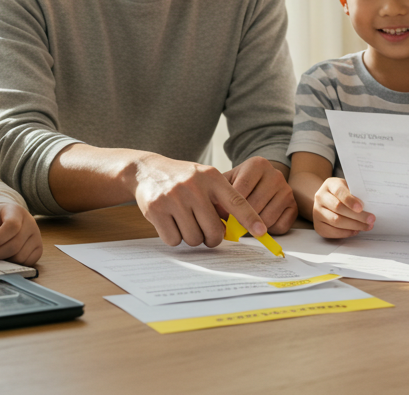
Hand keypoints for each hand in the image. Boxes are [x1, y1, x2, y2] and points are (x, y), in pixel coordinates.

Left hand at [0, 203, 43, 265]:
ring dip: (5, 259)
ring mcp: (37, 236)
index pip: (12, 225)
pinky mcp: (39, 249)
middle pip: (15, 245)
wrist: (4, 221)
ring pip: (20, 257)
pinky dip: (14, 263)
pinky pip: (27, 263)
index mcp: (16, 211)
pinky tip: (8, 255)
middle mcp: (31, 222)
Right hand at [131, 153, 267, 247]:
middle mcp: (194, 186)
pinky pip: (174, 239)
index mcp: (211, 177)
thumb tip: (234, 230)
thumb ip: (220, 199)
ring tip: (186, 223)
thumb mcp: (205, 178)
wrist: (147, 170)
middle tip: (207, 234)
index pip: (236, 201)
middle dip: (212, 238)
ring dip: (192, 237)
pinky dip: (175, 238)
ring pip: (193, 238)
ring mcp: (174, 198)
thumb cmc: (183, 179)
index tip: (261, 231)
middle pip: (214, 230)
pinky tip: (171, 224)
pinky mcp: (156, 209)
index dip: (249, 218)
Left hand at [224, 157, 295, 234]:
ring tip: (247, 221)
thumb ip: (219, 193)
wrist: (262, 180)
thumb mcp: (228, 180)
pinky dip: (269, 230)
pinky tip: (262, 222)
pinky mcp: (294, 206)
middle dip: (241, 219)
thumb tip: (216, 215)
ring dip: (254, 226)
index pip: (240, 191)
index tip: (221, 216)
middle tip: (233, 223)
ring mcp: (287, 190)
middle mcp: (276, 174)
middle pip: (254, 207)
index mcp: (257, 164)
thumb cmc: (240, 183)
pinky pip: (280, 227)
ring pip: (267, 220)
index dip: (229, 208)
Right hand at [312, 177, 374, 238]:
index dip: (350, 200)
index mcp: (330, 185)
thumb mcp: (348, 188)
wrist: (326, 200)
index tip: (361, 207)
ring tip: (367, 226)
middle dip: (357, 216)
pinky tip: (356, 231)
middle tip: (371, 219)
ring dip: (354, 225)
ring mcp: (317, 212)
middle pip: (338, 208)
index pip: (339, 191)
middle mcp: (320, 197)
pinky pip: (332, 231)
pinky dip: (346, 233)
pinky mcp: (318, 225)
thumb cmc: (342, 194)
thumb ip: (356, 194)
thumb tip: (371, 204)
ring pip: (336, 221)